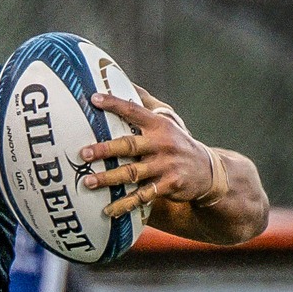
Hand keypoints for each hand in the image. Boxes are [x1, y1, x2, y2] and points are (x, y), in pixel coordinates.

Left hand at [79, 87, 213, 219]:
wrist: (209, 171)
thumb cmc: (177, 143)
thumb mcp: (167, 121)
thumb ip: (145, 105)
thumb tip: (124, 81)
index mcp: (159, 125)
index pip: (134, 110)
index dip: (114, 104)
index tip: (93, 99)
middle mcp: (162, 143)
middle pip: (129, 145)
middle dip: (105, 149)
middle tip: (83, 153)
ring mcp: (166, 165)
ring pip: (132, 173)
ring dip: (109, 179)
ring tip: (88, 182)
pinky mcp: (169, 185)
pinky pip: (143, 196)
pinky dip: (125, 204)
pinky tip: (107, 210)